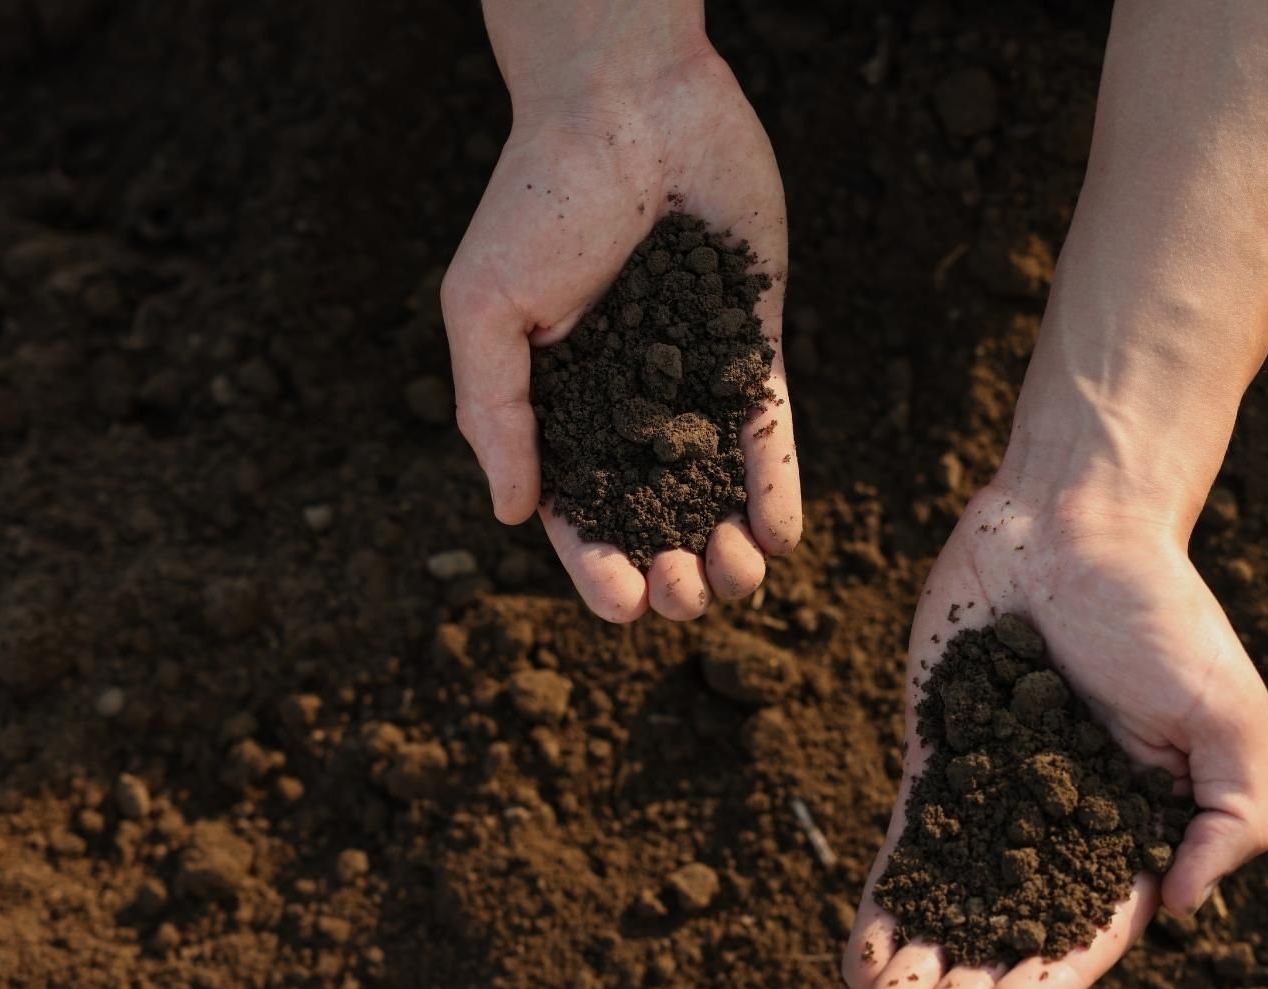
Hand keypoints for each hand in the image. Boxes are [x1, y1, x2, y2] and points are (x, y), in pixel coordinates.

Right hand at [440, 5, 799, 621]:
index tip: (621, 605)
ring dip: (727, 544)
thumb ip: (496, 411)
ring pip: (712, 483)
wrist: (626, 104)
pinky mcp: (750, 342)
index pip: (576, 506)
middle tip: (686, 596)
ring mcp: (691, 373)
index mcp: (555, 399)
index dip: (595, 564)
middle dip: (669, 569)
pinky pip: (766, 427)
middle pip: (651, 510)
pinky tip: (782, 534)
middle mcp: (627, 398)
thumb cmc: (538, 197)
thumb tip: (511, 515)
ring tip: (739, 577)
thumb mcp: (484, 307)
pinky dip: (775, 483)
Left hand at [840, 478, 1267, 988]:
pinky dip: (885, 902)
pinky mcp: (938, 757)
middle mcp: (1061, 826)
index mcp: (1135, 829)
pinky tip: (858, 955)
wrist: (1076, 518)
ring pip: (952, 903)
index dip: (1046, 981)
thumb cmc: (1163, 610)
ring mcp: (995, 795)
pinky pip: (905, 843)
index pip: (1089, 931)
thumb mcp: (1228, 715)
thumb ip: (1229, 819)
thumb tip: (1181, 911)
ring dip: (916, 967)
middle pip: (1009, 933)